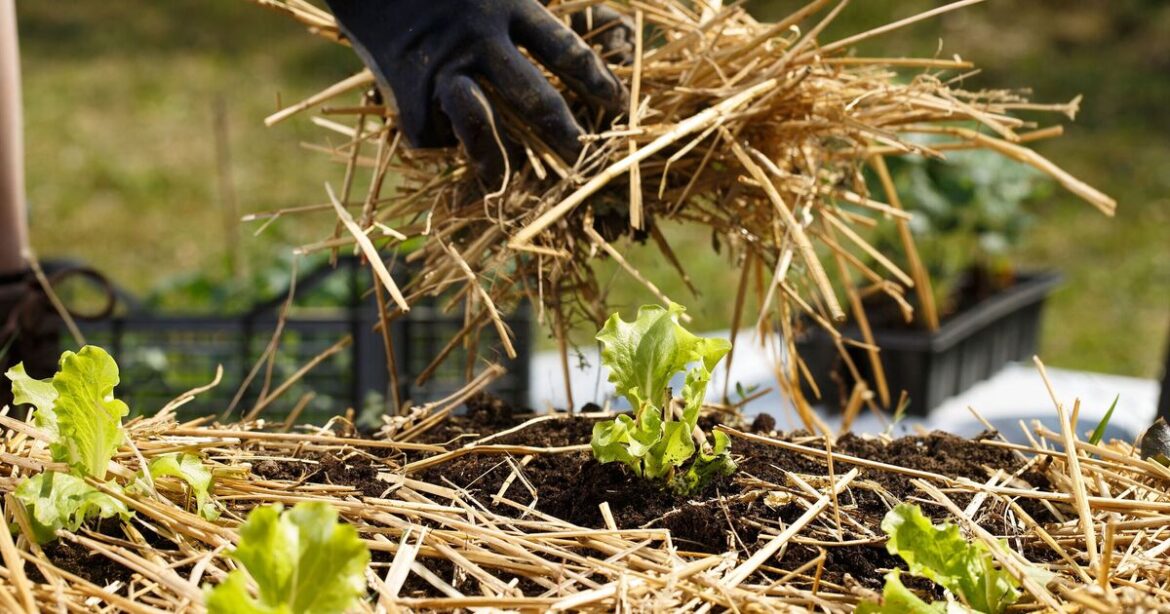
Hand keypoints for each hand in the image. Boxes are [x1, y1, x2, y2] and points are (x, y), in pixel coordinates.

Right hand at [324, 0, 629, 183]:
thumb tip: (612, 33)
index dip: (595, 80)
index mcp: (509, 6)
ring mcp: (442, 68)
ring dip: (497, 158)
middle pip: (532, 95)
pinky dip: (444, 143)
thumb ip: (539, 18)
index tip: (619, 106)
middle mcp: (479, 39)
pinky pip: (432, 132)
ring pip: (477, 122)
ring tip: (507, 184)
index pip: (564, 49)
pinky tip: (451, 147)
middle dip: (563, 132)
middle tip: (583, 158)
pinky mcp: (406, 92)